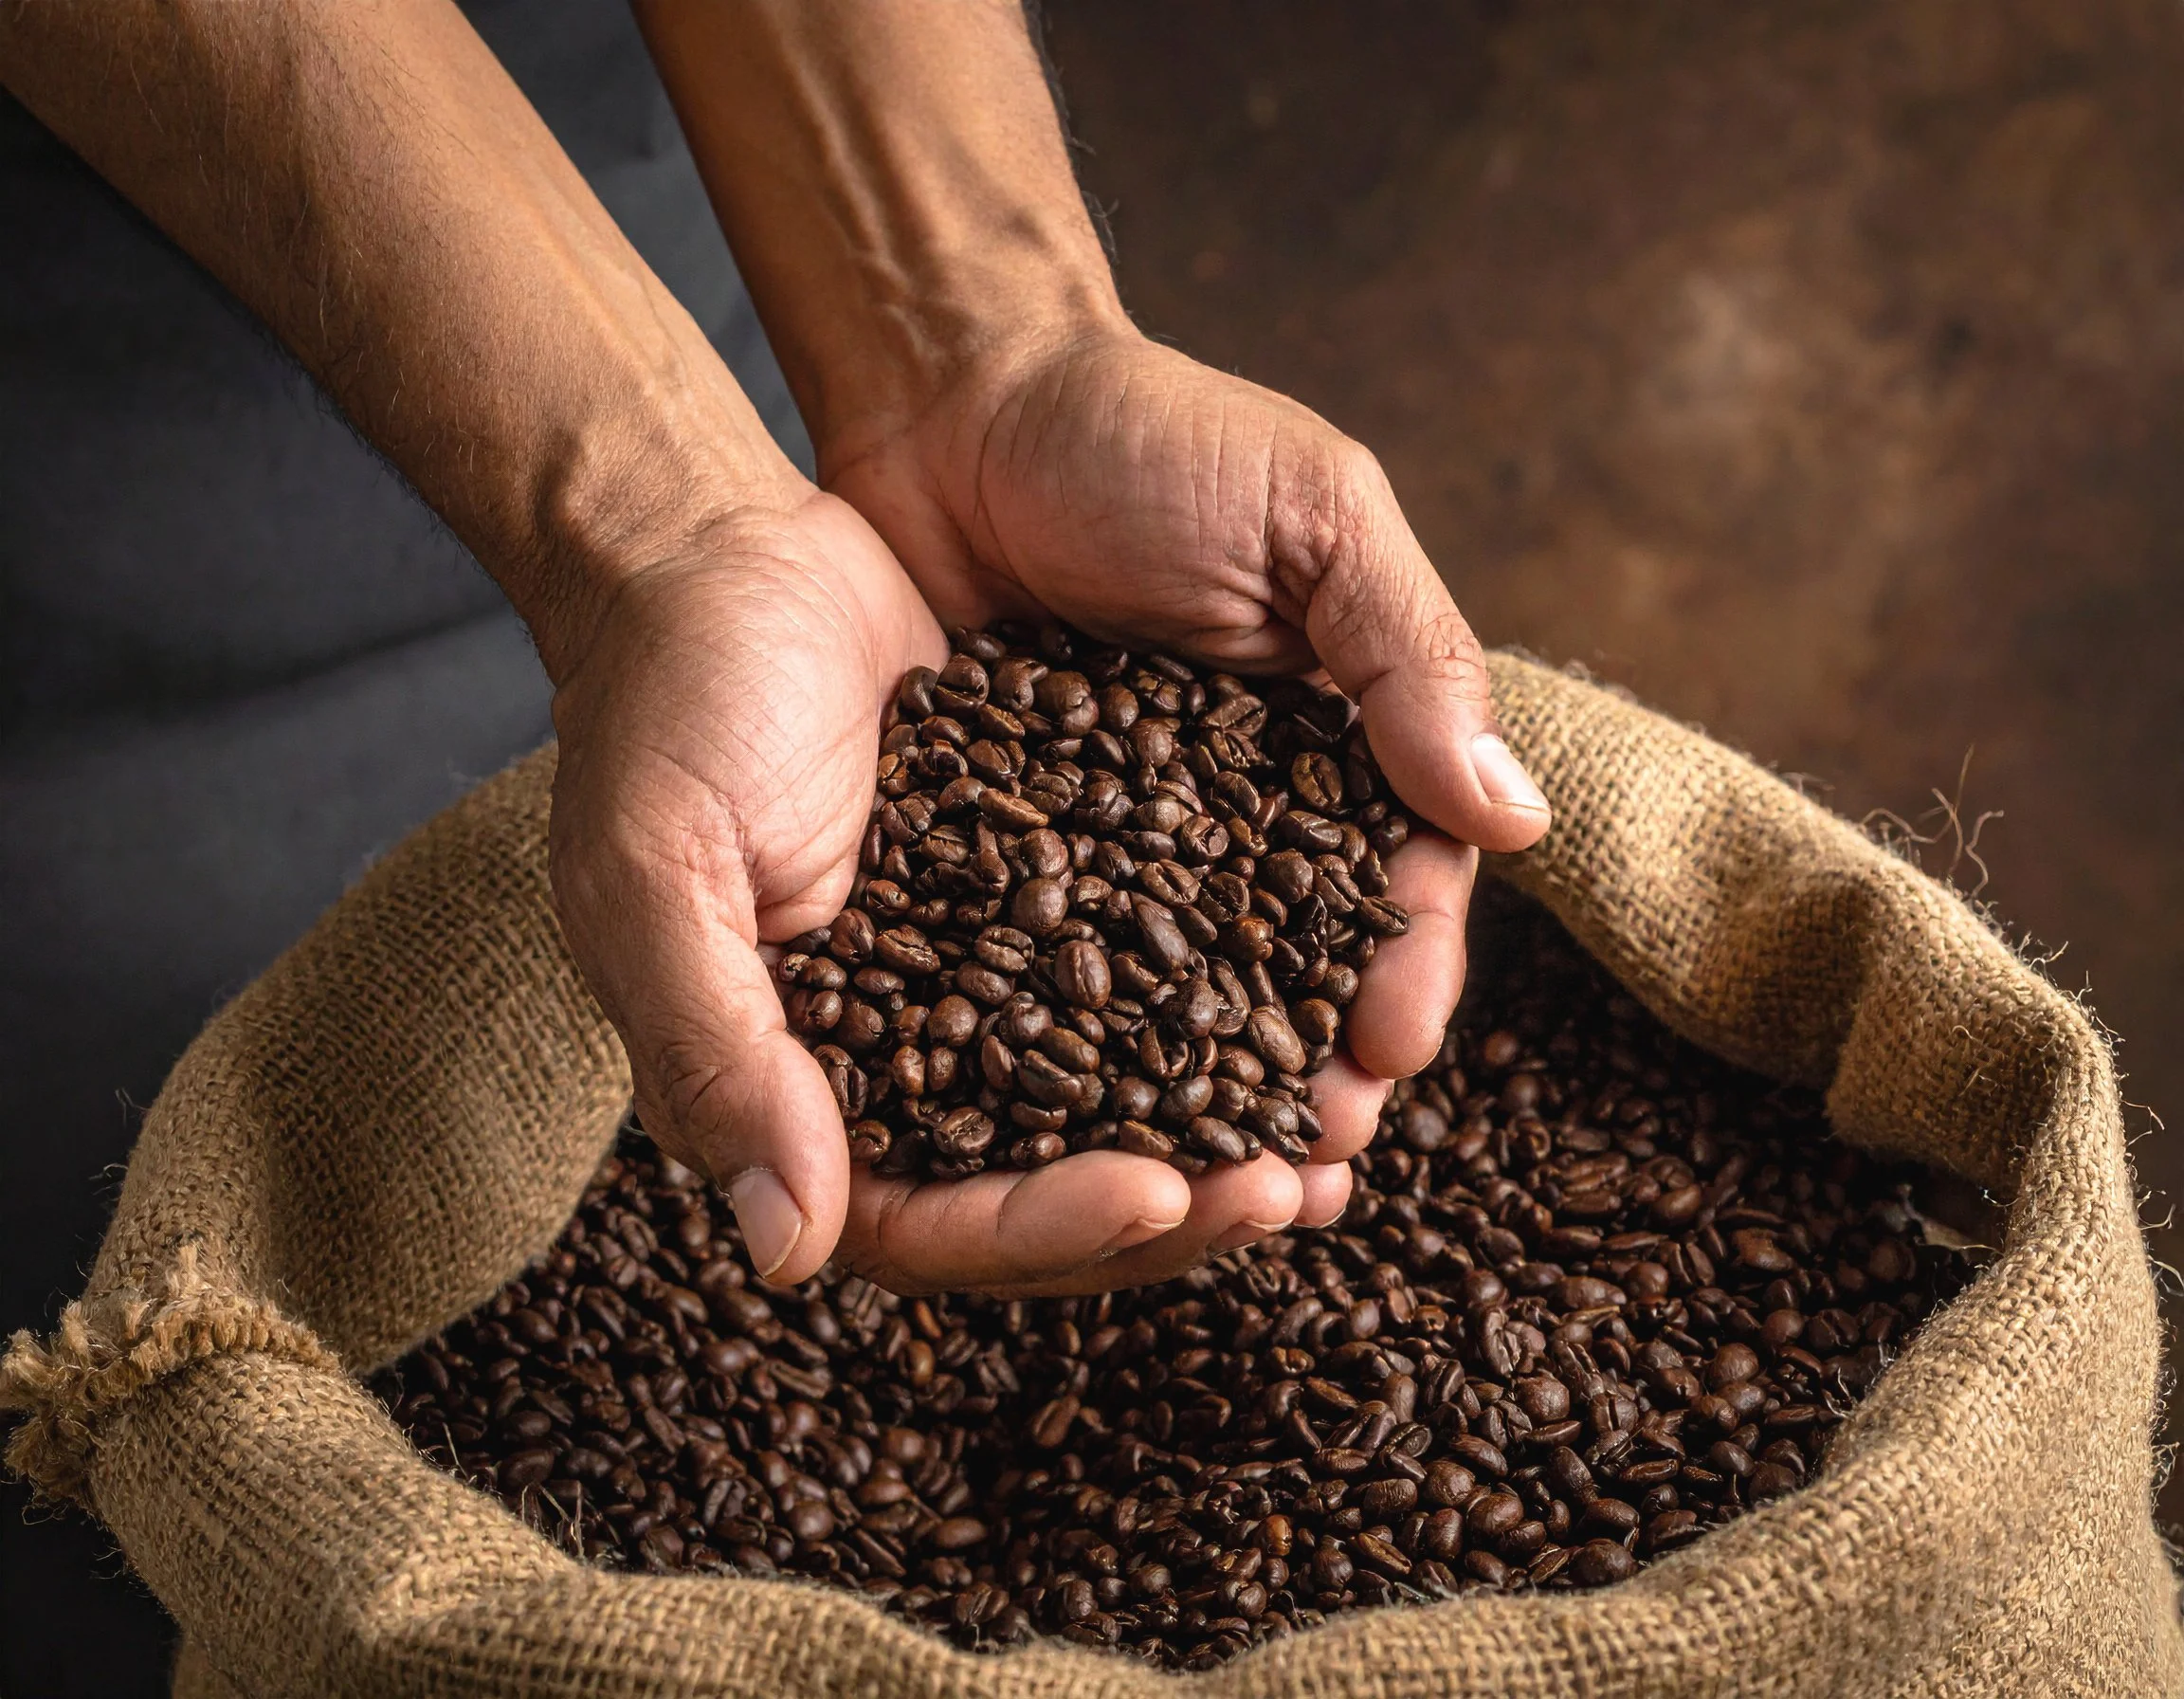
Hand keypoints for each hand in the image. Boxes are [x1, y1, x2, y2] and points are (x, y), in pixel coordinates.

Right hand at [548, 488, 1322, 1294]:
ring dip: (1214, 1133)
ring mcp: (977, 985)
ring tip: (1326, 1139)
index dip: (1043, 1226)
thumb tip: (788, 1254)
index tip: (1158, 1191)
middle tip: (1286, 1192)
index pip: (926, 1224)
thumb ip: (720, 1058)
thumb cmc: (669, 710)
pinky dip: (1219, 1012)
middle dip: (1165, 1204)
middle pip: (1041, 1190)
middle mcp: (894, 1063)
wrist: (728, 556)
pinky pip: (1139, 985)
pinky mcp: (1040, 901)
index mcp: (791, 1091)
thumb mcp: (663, 881)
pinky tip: (1313, 1009)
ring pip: (1109, 1106)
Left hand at [823, 326, 1551, 1267]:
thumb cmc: (1152, 437)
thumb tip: (1517, 819)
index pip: (1389, 893)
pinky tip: (1062, 1137)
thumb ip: (1410, 657)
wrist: (957, 397)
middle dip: (1303, 1083)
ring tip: (1202, 1195)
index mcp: (1331, 755)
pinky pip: (1032, 980)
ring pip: (1168, 1014)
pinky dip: (1057, 1060)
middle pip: (1286, 985)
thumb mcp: (1311, 513)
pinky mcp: (993, 867)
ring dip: (1194, 1111)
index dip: (1398, 980)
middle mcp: (1229, 827)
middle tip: (1303, 1172)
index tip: (1387, 1055)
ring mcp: (1110, 857)